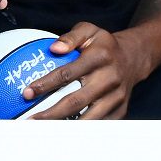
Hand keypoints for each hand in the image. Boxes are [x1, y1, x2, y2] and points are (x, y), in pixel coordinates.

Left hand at [24, 24, 147, 118]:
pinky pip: (100, 123)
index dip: (46, 84)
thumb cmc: (103, 45)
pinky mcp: (121, 109)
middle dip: (51, 113)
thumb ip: (70, 37)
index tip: (27, 93)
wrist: (133, 58)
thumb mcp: (89, 31)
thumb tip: (53, 48)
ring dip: (65, 125)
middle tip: (31, 119)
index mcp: (99, 58)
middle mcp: (109, 80)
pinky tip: (64, 129)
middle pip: (76, 101)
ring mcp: (116, 97)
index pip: (67, 74)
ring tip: (44, 129)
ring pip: (88, 117)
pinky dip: (83, 129)